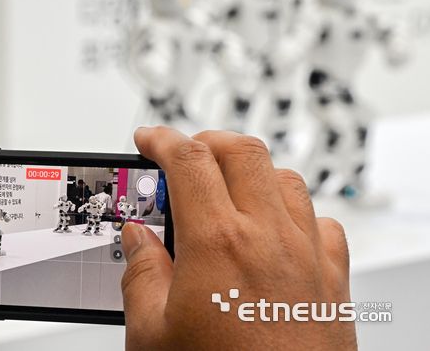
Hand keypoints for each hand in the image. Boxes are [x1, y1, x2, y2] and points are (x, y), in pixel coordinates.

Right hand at [121, 127, 355, 349]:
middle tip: (183, 156)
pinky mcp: (333, 280)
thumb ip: (140, 272)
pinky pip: (320, 220)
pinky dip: (293, 210)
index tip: (148, 140)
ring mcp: (307, 255)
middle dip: (206, 142)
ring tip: (224, 191)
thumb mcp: (152, 334)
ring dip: (250, 171)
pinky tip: (274, 230)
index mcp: (217, 243)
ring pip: (284, 177)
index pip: (187, 159)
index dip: (161, 139)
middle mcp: (268, 237)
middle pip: (241, 151)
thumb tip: (137, 238)